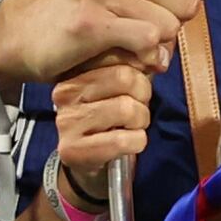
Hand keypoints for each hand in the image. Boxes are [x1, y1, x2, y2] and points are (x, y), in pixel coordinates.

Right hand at [4, 0, 202, 88]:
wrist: (25, 32)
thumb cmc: (82, 7)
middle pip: (187, 1)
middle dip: (172, 23)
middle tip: (141, 27)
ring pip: (170, 27)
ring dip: (157, 46)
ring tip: (129, 43)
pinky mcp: (94, 21)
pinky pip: (148, 43)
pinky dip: (145, 59)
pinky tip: (126, 56)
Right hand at [47, 49, 155, 192]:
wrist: (90, 165)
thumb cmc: (111, 121)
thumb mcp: (119, 88)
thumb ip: (134, 68)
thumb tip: (155, 55)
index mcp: (75, 71)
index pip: (118, 55)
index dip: (141, 71)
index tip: (139, 87)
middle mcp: (65, 93)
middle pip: (125, 77)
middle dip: (143, 97)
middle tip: (136, 110)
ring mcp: (66, 122)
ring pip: (127, 109)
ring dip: (140, 122)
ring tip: (130, 127)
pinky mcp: (72, 149)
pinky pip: (123, 140)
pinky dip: (137, 143)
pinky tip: (127, 144)